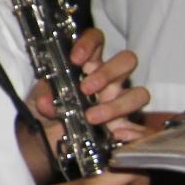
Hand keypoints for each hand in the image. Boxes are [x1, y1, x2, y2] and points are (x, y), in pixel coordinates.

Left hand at [27, 28, 152, 147]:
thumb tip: (46, 102)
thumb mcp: (39, 104)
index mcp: (87, 67)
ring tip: (92, 116)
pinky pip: (146, 129)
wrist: (48, 144)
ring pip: (139, 93)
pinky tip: (118, 135)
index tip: (75, 59)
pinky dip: (137, 132)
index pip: (97, 40)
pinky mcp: (125, 129)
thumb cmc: (47, 115)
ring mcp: (120, 103)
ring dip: (117, 105)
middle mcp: (109, 81)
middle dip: (108, 73)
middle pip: (126, 61)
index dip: (89, 44)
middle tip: (85, 88)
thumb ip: (43, 99)